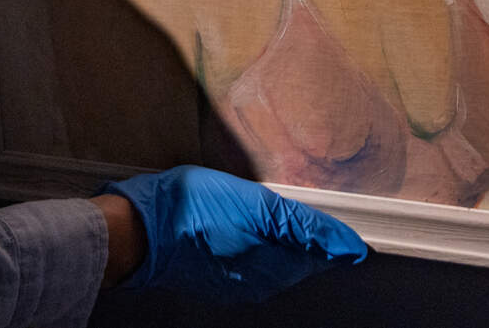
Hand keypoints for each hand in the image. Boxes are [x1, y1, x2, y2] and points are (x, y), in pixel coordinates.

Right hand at [100, 166, 366, 303]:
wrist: (138, 231)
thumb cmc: (195, 211)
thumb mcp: (253, 206)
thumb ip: (302, 227)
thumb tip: (350, 248)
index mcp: (273, 270)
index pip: (319, 255)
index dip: (331, 237)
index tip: (342, 224)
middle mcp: (258, 283)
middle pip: (297, 259)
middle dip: (307, 238)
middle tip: (314, 210)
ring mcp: (233, 282)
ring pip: (274, 260)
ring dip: (282, 239)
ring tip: (281, 213)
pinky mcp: (213, 274)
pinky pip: (249, 260)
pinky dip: (257, 242)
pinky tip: (247, 224)